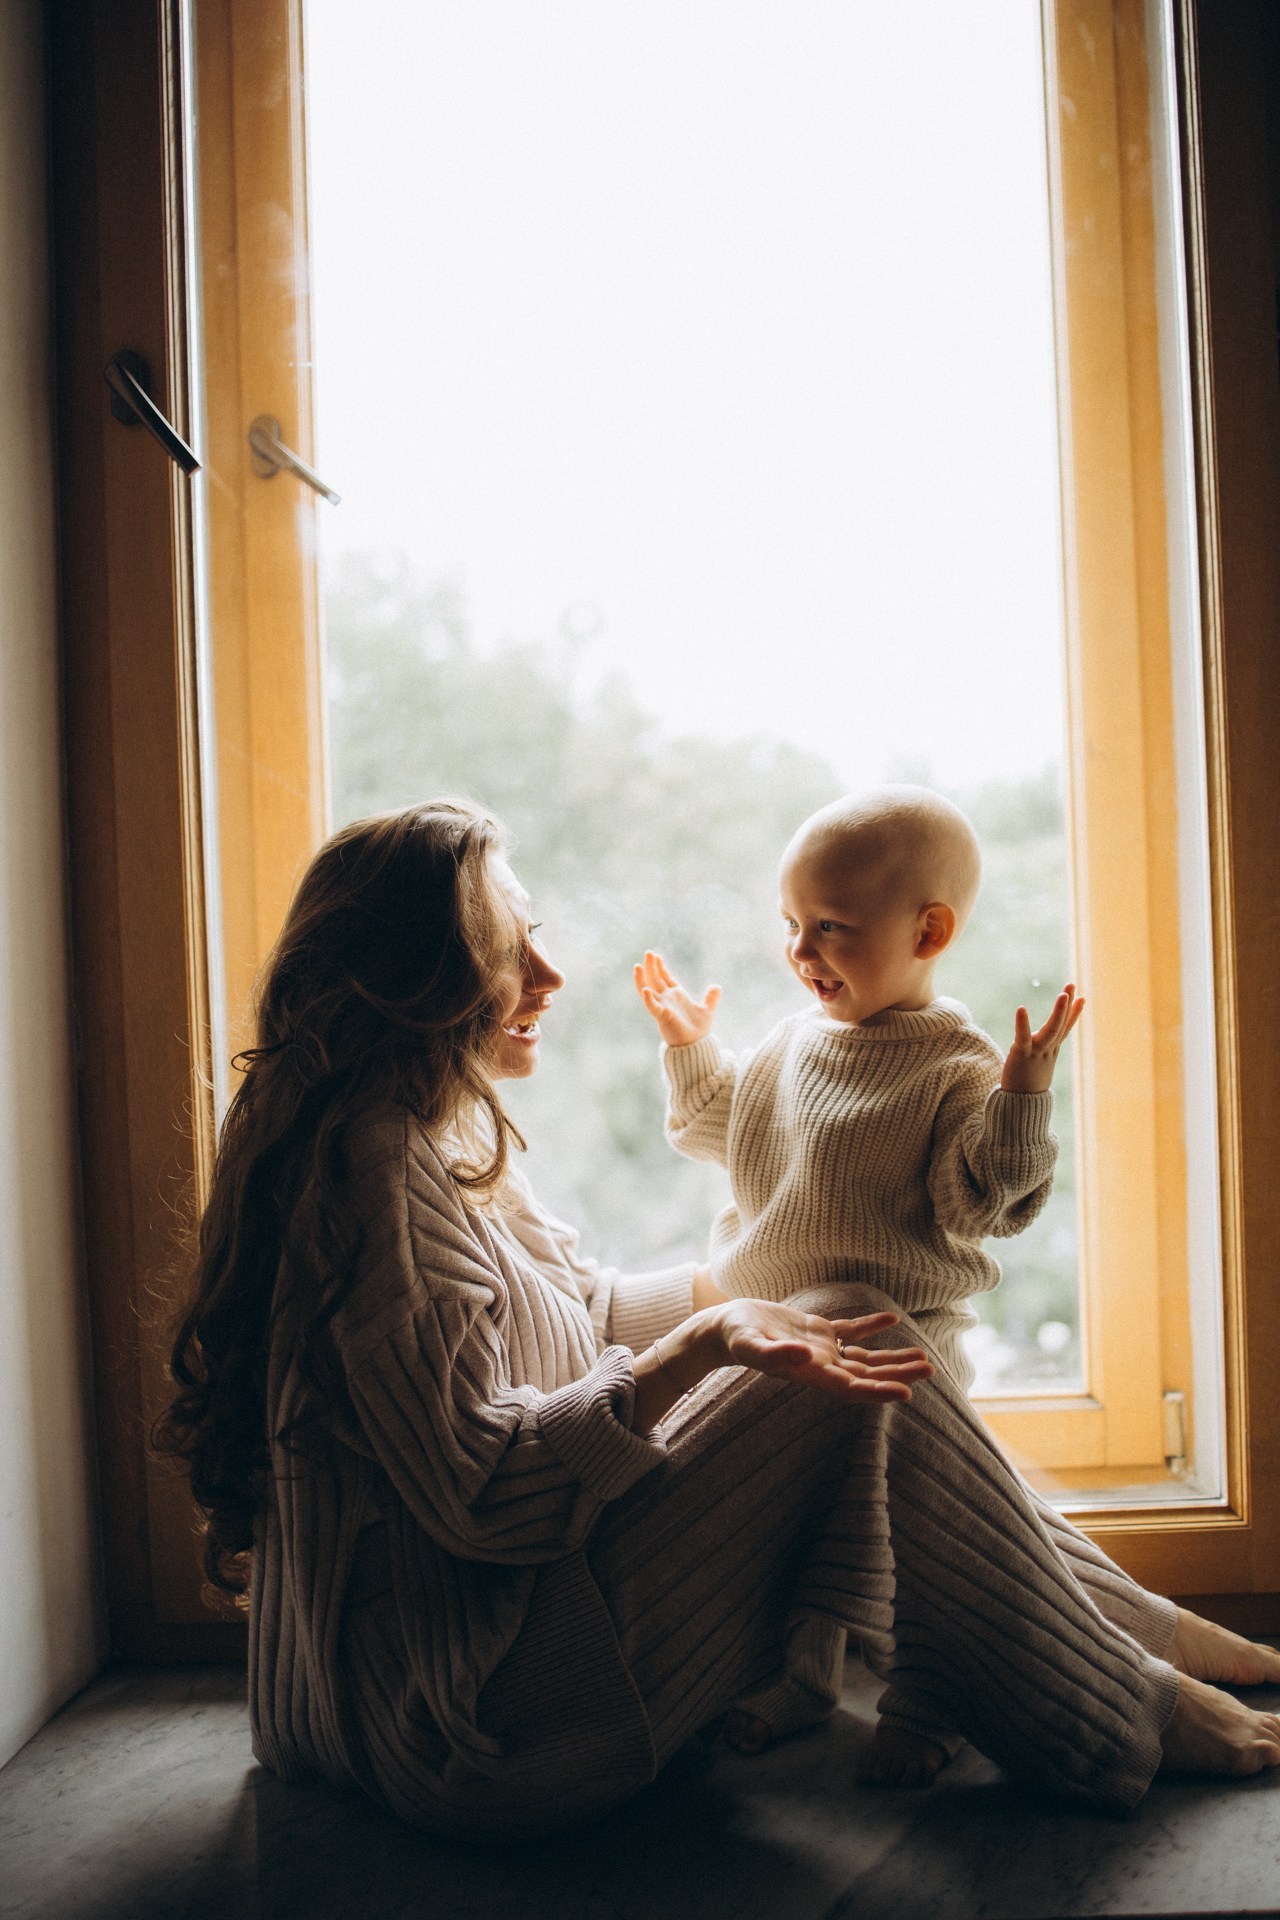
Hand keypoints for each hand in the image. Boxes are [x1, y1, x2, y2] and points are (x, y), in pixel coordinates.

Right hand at [634, 949, 720, 1046]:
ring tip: (637, 966)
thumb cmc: (698, 1030)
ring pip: (648, 990)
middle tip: (648, 953)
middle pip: (655, 979)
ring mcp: (663, 1007)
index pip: (665, 977)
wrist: (696, 1046)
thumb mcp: (707, 1010)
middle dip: (651, 966)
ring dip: (642, 979)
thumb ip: (711, 998)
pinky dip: (649, 999)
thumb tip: (717, 987)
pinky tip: (646, 990)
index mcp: (676, 995)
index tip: (656, 956)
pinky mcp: (662, 1017)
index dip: (660, 967)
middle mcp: (667, 999)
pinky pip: (653, 1007)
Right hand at [710, 1300, 932, 1402]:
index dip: (879, 1391)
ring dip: (893, 1358)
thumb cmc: (735, 1338)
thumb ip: (775, 1353)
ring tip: (923, 1357)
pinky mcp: (816, 1332)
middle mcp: (821, 1366)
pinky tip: (891, 1321)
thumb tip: (803, 1355)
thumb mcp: (751, 1345)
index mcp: (810, 1374)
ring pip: (865, 1358)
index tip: (907, 1393)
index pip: (852, 1388)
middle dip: (898, 1374)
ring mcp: (821, 1350)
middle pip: (867, 1375)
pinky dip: (870, 1327)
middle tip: (931, 1372)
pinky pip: (849, 1331)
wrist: (724, 1328)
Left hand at [1001, 982, 1084, 1092]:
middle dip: (1067, 1005)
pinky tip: (1022, 1008)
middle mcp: (1047, 1051)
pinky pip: (1023, 1038)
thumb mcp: (1037, 1068)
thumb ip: (1040, 1057)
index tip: (1082, 997)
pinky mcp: (1021, 1056)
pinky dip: (1022, 1024)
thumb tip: (1042, 1052)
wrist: (1020, 1107)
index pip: (1065, 1029)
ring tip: (1063, 994)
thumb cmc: (1026, 1087)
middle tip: (1071, 985)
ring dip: (1058, 1013)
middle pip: (1061, 1026)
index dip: (1073, 1014)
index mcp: (1051, 1051)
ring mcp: (1037, 1053)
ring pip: (1051, 1031)